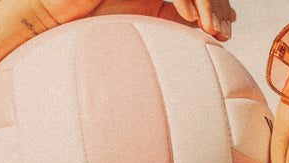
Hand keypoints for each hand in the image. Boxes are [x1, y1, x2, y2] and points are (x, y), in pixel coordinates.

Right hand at [39, 0, 234, 40]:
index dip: (217, 6)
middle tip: (224, 32)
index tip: (227, 31)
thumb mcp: (151, 19)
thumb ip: (180, 16)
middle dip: (216, 6)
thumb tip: (216, 24)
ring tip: (211, 29)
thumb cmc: (101, 22)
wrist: (62, 19)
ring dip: (205, 3)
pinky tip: (189, 18)